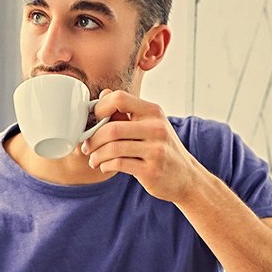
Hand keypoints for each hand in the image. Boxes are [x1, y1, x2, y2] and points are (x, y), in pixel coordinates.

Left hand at [80, 89, 199, 202]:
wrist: (185, 177)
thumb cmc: (162, 149)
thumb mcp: (150, 125)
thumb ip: (127, 111)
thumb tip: (103, 94)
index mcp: (153, 111)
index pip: (119, 98)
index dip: (99, 108)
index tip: (92, 121)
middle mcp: (156, 128)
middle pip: (112, 128)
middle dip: (92, 138)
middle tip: (86, 146)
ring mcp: (155, 150)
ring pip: (112, 148)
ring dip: (96, 155)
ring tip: (93, 159)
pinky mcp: (151, 170)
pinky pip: (118, 164)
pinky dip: (106, 165)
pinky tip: (105, 166)